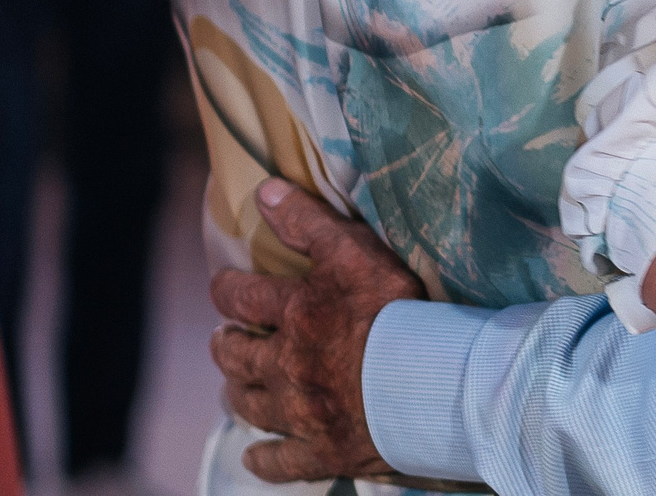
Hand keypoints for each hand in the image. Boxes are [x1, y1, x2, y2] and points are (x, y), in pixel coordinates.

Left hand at [208, 179, 424, 484]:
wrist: (432, 382)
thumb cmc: (400, 311)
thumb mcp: (357, 252)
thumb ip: (309, 222)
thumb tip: (264, 192)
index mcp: (295, 314)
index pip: (242, 297)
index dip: (227, 289)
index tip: (224, 285)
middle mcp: (286, 365)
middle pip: (237, 356)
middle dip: (227, 345)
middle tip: (225, 339)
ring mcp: (301, 414)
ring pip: (251, 406)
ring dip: (238, 394)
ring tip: (235, 387)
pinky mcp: (322, 451)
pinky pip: (280, 462)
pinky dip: (265, 458)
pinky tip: (256, 456)